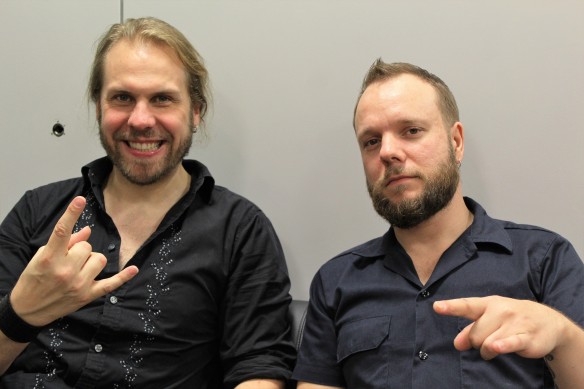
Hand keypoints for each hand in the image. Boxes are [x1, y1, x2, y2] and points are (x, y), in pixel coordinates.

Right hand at [9, 196, 138, 326]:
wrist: (28, 310)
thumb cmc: (33, 279)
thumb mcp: (41, 257)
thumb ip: (66, 243)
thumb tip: (88, 229)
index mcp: (49, 258)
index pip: (62, 231)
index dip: (71, 213)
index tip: (80, 199)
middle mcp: (64, 271)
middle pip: (87, 245)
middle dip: (79, 249)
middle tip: (67, 259)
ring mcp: (78, 284)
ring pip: (99, 258)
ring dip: (91, 260)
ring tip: (78, 268)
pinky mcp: (88, 295)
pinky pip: (111, 284)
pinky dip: (123, 277)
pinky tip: (134, 269)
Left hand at [433, 296, 569, 359]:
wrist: (548, 321)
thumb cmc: (511, 318)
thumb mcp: (489, 319)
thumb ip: (470, 330)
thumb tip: (457, 344)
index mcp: (488, 304)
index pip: (467, 305)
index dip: (451, 307)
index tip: (437, 307)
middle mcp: (500, 310)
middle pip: (475, 334)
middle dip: (476, 342)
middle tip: (487, 340)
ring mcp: (514, 323)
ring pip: (488, 343)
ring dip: (488, 351)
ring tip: (497, 346)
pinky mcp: (526, 336)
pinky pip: (510, 343)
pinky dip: (502, 346)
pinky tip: (497, 346)